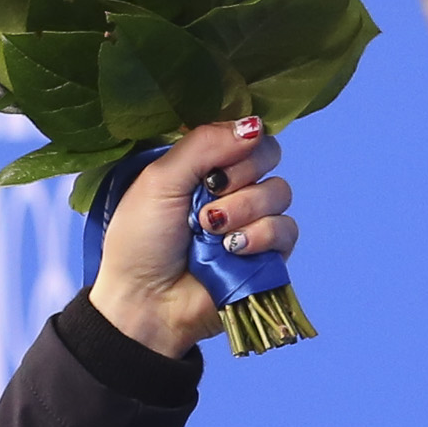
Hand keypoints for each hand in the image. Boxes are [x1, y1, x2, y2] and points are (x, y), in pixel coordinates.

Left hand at [87, 117, 298, 355]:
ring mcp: (252, 221)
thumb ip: (204, 144)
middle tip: (209, 194)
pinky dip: (261, 236)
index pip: (244, 132)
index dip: (238, 141)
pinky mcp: (267, 255)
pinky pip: (286, 229)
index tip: (215, 162)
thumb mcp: (161, 179)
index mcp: (205, 165)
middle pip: (269, 155)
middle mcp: (233, 188)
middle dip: (241, 174)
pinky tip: (233, 249)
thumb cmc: (141, 240)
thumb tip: (254, 125)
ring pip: (279, 192)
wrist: (145, 301)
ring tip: (211, 230)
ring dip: (244, 208)